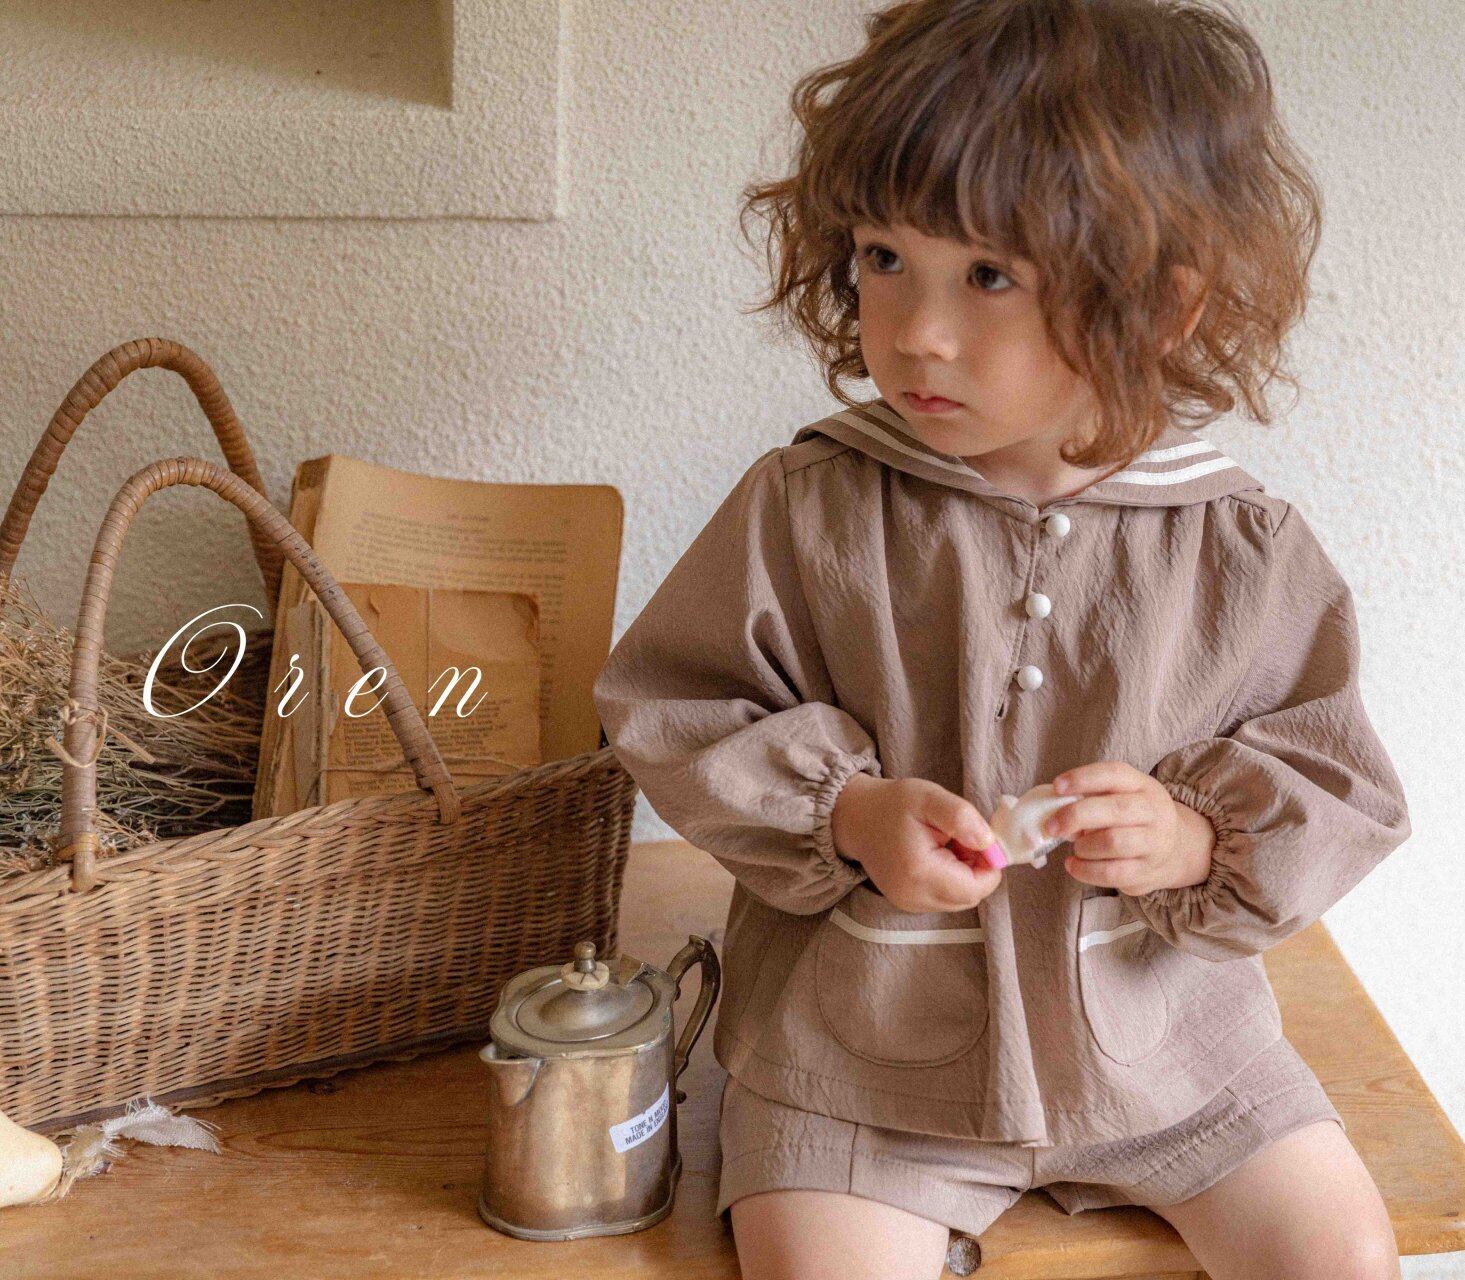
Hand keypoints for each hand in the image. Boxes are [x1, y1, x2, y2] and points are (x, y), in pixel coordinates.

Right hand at [830, 774, 1002, 913]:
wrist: (855, 817)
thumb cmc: (892, 805)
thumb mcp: (928, 797)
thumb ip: (961, 817)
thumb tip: (989, 843)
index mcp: (920, 872)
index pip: (976, 887)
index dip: (988, 864)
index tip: (978, 837)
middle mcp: (914, 897)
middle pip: (970, 896)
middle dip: (976, 868)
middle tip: (960, 837)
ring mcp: (909, 904)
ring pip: (958, 899)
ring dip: (963, 874)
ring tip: (945, 845)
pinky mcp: (908, 903)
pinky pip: (944, 898)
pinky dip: (949, 879)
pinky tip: (936, 856)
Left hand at [1045, 761, 1215, 894]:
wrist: (1177, 850)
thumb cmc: (1133, 819)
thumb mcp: (1121, 797)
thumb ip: (1092, 799)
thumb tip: (1055, 814)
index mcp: (1143, 786)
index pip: (1114, 774)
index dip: (1083, 778)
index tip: (1057, 786)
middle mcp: (1153, 811)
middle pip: (1115, 809)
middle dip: (1075, 816)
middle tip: (1051, 826)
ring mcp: (1154, 843)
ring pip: (1113, 842)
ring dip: (1084, 846)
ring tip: (1076, 847)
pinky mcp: (1147, 872)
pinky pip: (1112, 873)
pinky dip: (1085, 870)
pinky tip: (1074, 865)